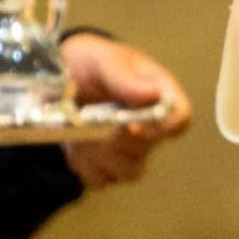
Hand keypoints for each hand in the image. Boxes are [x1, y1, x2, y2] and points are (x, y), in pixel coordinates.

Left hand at [59, 34, 190, 189]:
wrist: (57, 75)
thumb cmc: (88, 62)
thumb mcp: (102, 59)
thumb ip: (124, 76)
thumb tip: (154, 93)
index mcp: (157, 92)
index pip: (180, 117)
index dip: (163, 128)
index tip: (133, 128)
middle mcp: (149, 122)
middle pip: (151, 148)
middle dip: (120, 140)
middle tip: (96, 124)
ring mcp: (129, 146)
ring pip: (129, 171)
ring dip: (101, 156)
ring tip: (82, 133)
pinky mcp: (106, 163)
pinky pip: (102, 179)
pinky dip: (85, 166)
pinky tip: (76, 145)